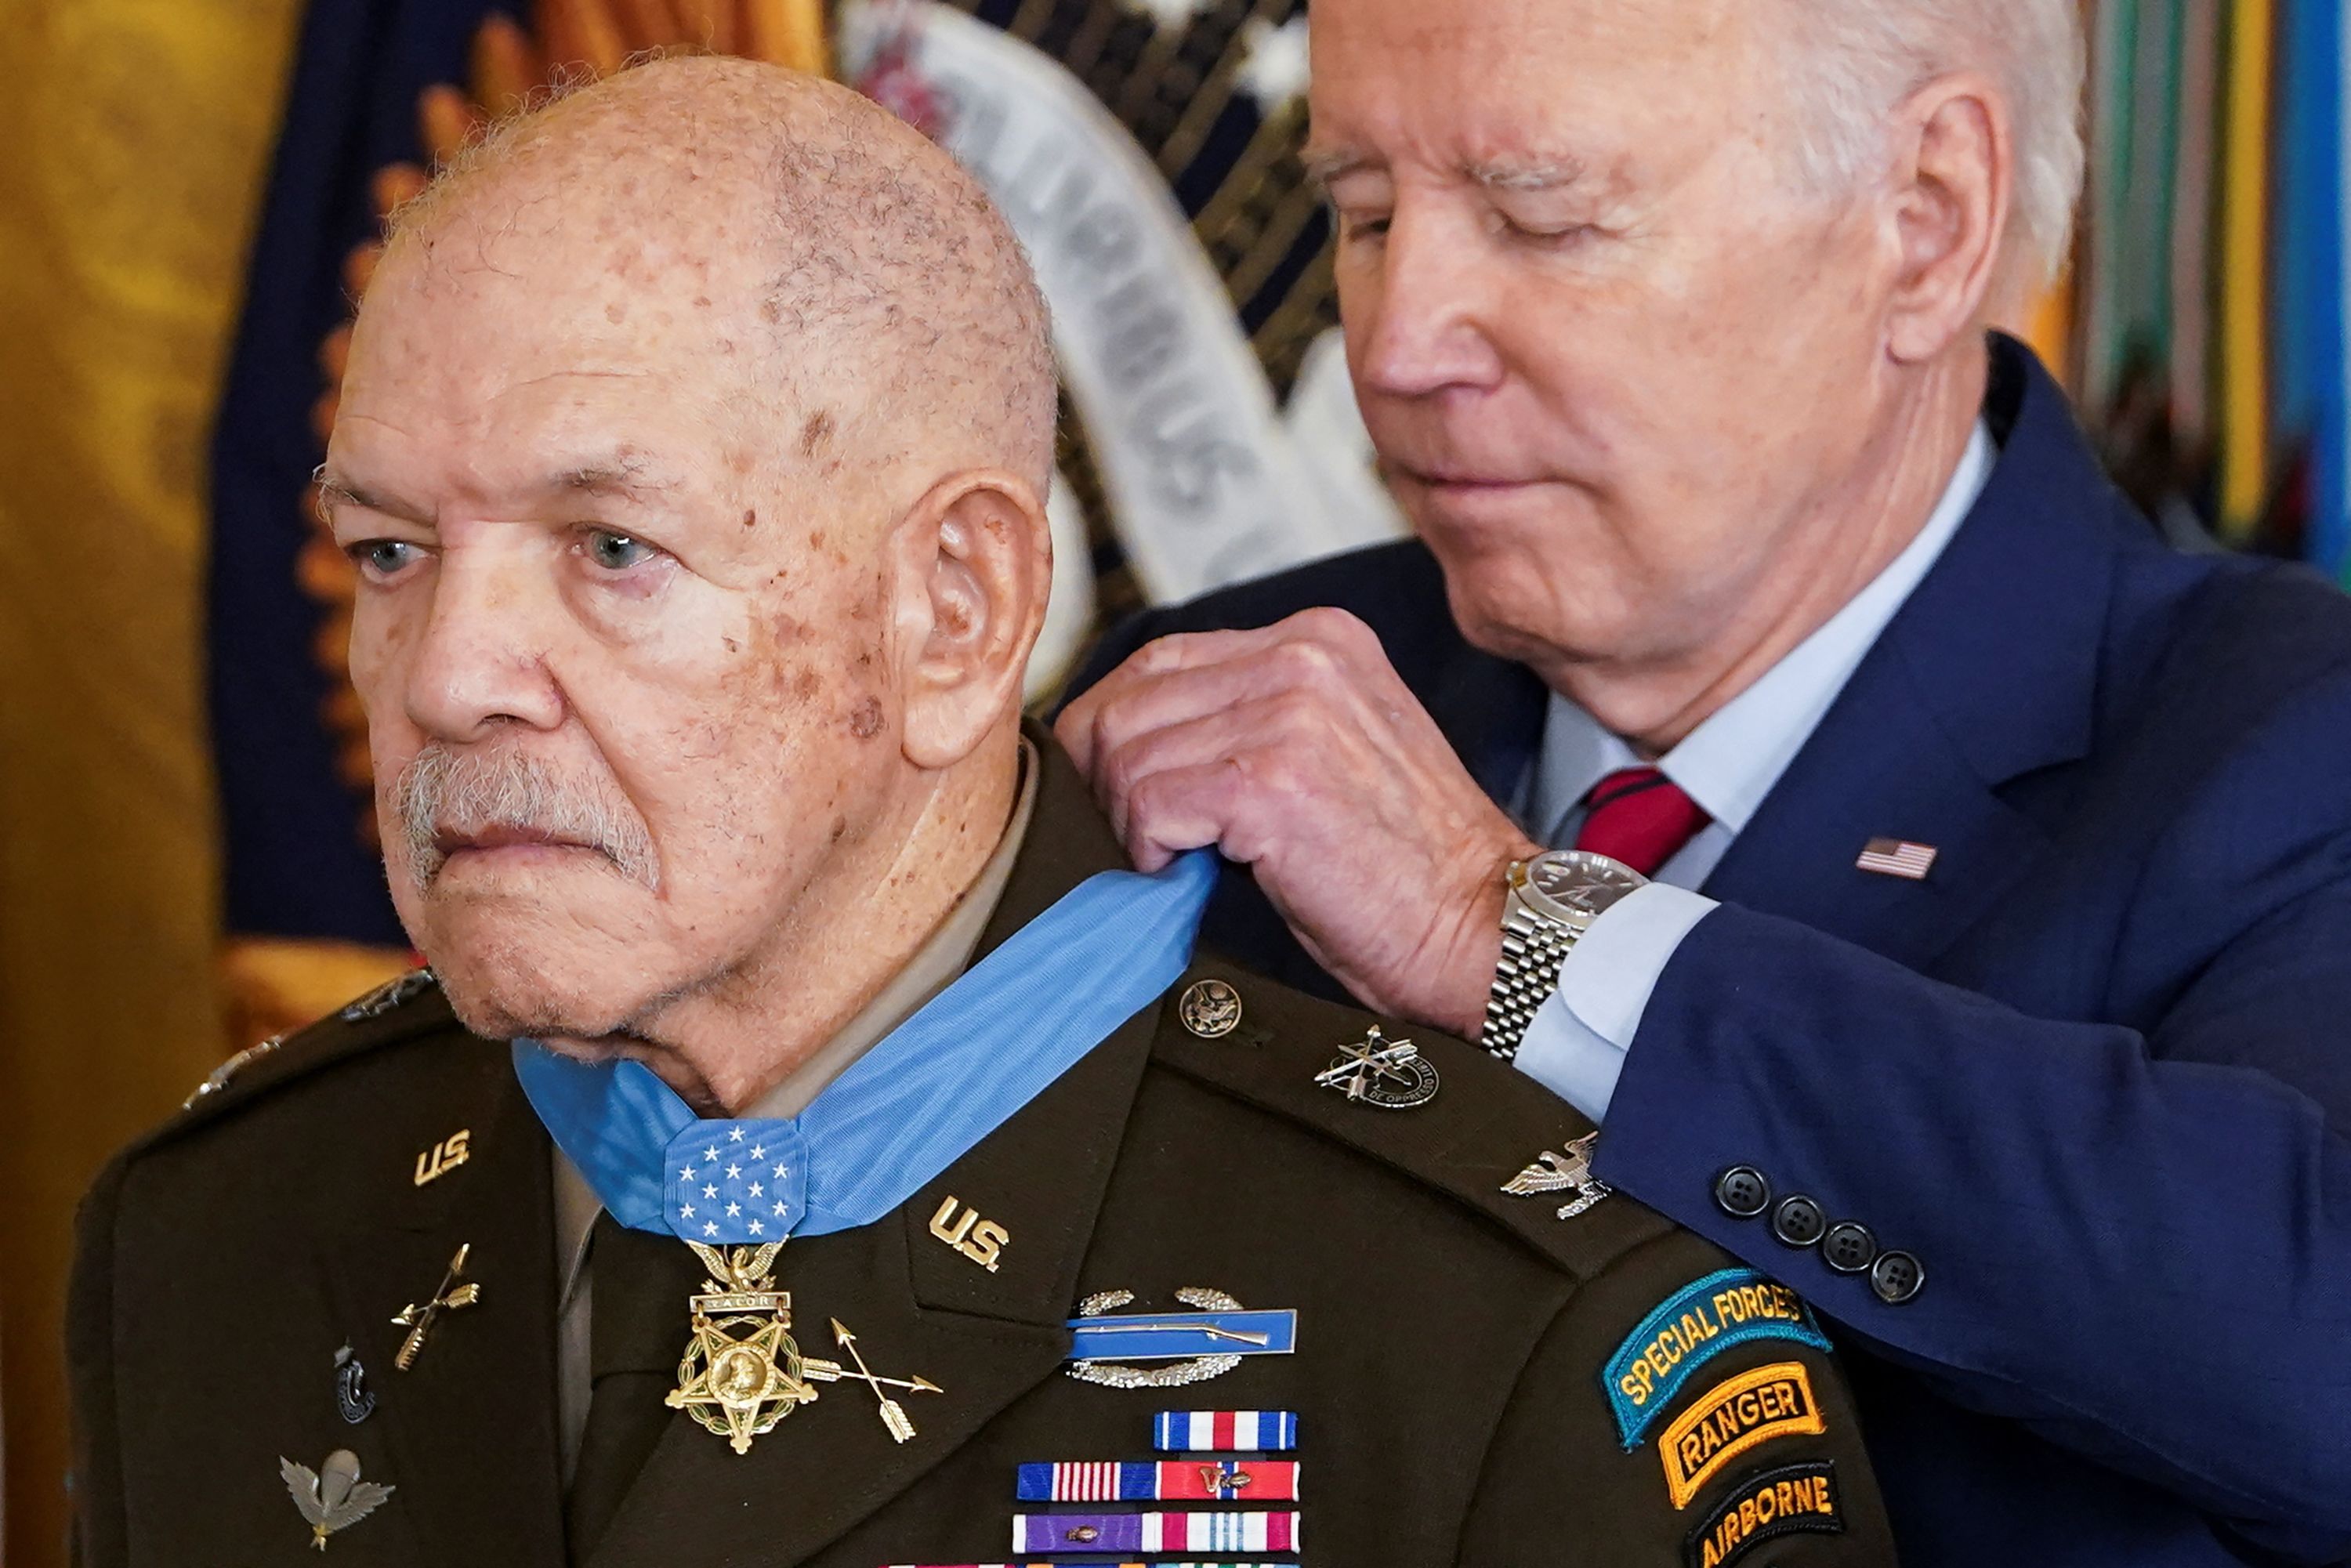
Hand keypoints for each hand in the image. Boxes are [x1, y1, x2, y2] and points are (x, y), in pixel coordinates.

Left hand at [1056, 608, 1543, 1037]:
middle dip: (1105, 777)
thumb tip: (1127, 742)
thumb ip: (1246, 720)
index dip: (1116, 731)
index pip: (1158, 659)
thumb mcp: (1328, 751)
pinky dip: (1148, 849)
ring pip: (1128, 754)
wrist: (1482, 925)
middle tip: (1132, 837)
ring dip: (1131, 821)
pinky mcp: (1269, 781)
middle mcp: (1302, 657)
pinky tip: (1185, 874)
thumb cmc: (1405, 865)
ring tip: (1173, 861)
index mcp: (1317, 638)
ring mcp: (1288, 713)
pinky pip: (1148, 801)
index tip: (1119, 792)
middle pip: (1127, 700)